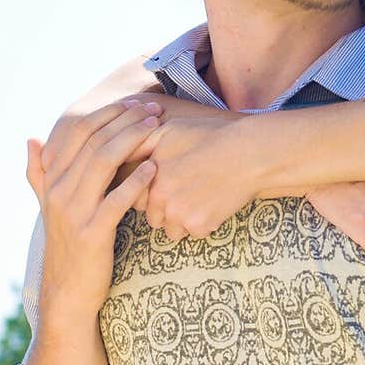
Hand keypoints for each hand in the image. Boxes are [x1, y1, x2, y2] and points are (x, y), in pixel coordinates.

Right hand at [27, 101, 159, 317]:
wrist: (68, 293)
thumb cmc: (68, 246)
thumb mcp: (48, 208)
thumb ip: (39, 173)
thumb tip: (31, 139)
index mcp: (51, 181)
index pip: (77, 133)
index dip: (107, 114)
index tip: (134, 104)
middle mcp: (59, 192)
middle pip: (94, 142)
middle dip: (125, 120)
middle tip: (153, 109)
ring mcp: (74, 211)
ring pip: (104, 163)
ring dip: (132, 140)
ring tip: (156, 128)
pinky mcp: (93, 233)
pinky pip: (117, 199)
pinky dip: (137, 180)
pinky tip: (154, 168)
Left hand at [138, 108, 248, 238]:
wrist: (247, 154)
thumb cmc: (209, 138)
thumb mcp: (168, 131)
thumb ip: (138, 143)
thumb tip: (118, 149)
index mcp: (149, 177)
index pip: (136, 199)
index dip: (150, 194)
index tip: (165, 186)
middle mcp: (160, 199)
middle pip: (154, 218)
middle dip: (165, 210)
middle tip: (185, 193)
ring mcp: (180, 215)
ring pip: (172, 230)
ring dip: (182, 221)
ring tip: (199, 199)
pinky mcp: (200, 226)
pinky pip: (194, 233)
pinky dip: (203, 223)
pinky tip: (213, 204)